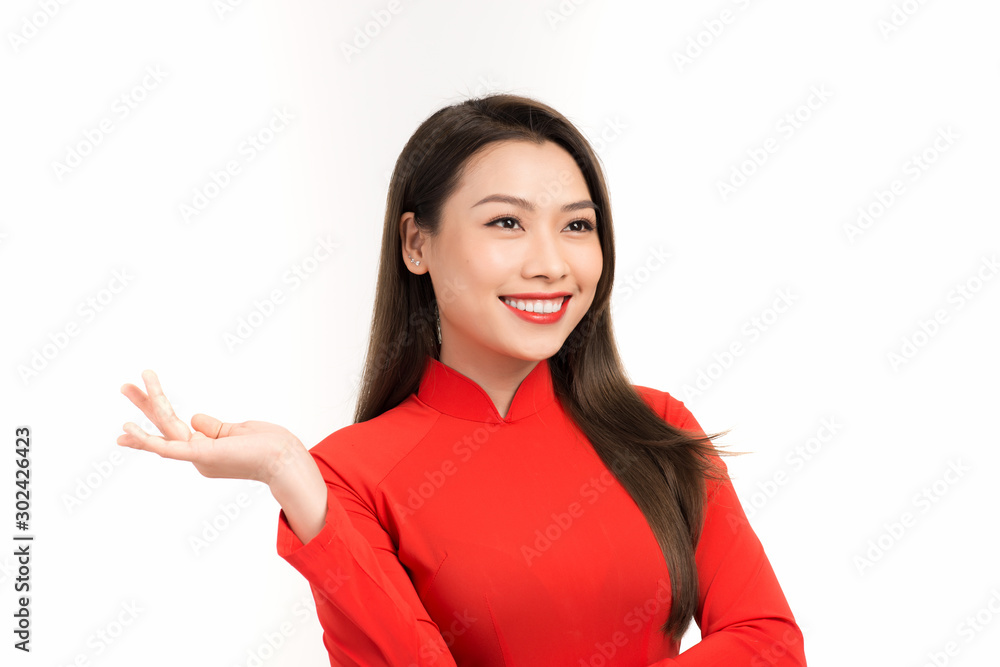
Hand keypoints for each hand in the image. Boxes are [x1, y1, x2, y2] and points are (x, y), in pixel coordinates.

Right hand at [118, 369, 301, 484]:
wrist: (285, 460)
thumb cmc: (268, 447)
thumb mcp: (237, 431)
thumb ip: (214, 427)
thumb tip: (194, 418)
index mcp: (204, 451)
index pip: (175, 429)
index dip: (156, 419)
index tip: (128, 424)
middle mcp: (196, 456)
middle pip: (165, 425)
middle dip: (145, 405)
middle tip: (124, 385)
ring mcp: (197, 457)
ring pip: (166, 426)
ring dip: (148, 403)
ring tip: (126, 385)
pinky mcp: (200, 456)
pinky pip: (168, 448)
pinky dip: (146, 440)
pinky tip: (127, 429)